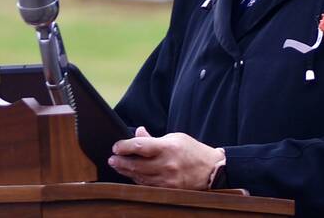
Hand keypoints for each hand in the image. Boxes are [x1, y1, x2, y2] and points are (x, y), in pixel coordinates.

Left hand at [108, 126, 222, 188]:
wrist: (212, 170)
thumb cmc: (193, 151)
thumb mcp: (176, 138)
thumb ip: (154, 138)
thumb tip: (137, 133)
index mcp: (168, 148)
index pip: (141, 147)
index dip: (125, 147)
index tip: (116, 147)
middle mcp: (167, 165)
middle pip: (137, 165)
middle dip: (121, 162)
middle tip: (111, 159)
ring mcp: (167, 180)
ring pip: (140, 177)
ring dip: (127, 172)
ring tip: (118, 166)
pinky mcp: (168, 190)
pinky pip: (148, 186)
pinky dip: (138, 180)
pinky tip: (132, 175)